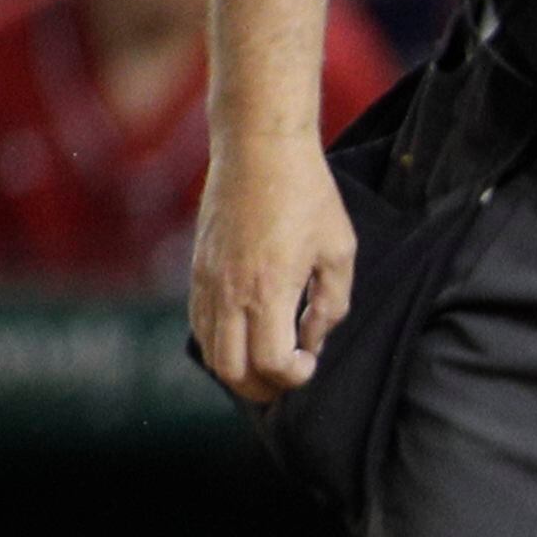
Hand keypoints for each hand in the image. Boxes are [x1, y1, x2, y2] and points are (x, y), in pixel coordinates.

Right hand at [192, 137, 357, 403]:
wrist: (258, 147)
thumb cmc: (308, 195)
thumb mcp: (338, 251)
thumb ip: (330, 305)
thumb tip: (312, 341)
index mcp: (269, 290)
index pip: (271, 364)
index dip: (295, 376)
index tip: (311, 360)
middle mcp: (230, 292)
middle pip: (232, 372)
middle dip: (263, 389)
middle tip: (289, 377)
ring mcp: (207, 281)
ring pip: (209, 353)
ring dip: (239, 369)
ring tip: (269, 362)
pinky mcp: (197, 269)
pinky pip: (199, 324)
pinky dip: (220, 343)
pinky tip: (246, 334)